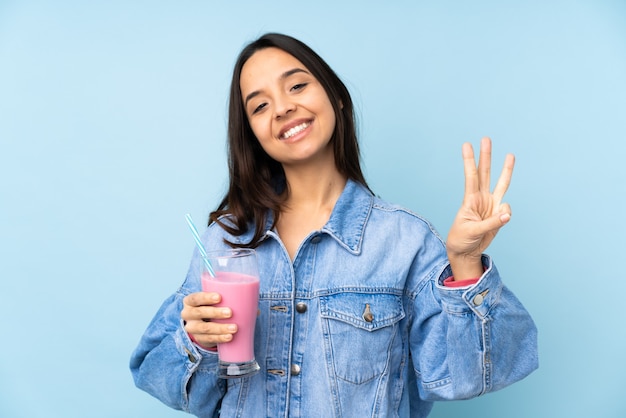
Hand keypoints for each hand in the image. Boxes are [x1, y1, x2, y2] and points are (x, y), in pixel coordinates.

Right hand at [182, 292, 236, 348]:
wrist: (202, 324)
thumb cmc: (210, 306)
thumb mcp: (211, 300)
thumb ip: (225, 297)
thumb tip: (251, 302)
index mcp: (190, 301)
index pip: (195, 298)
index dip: (206, 297)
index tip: (219, 297)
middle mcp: (188, 314)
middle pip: (200, 313)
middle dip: (215, 313)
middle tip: (230, 312)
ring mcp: (192, 328)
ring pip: (205, 328)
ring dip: (220, 328)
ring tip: (234, 328)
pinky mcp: (199, 338)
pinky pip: (209, 339)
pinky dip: (220, 338)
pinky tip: (229, 336)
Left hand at [446, 137, 514, 278]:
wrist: (466, 252)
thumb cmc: (461, 239)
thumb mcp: (472, 232)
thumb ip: (491, 223)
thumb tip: (507, 214)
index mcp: (469, 200)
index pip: (470, 176)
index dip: (469, 161)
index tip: (467, 144)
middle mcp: (480, 198)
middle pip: (485, 173)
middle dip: (486, 156)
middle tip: (486, 139)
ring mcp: (490, 205)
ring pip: (500, 183)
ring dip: (505, 170)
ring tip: (510, 155)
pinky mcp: (498, 214)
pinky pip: (507, 211)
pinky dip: (506, 216)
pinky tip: (499, 222)